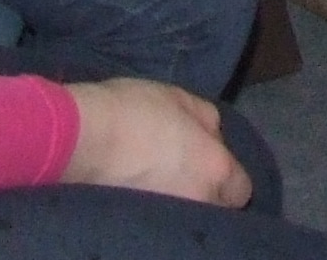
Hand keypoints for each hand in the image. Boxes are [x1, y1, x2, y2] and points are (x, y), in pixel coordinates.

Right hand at [61, 78, 248, 203]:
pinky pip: (162, 221)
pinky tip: (143, 195)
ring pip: (189, 214)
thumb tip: (214, 136)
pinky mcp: (142, 227)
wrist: (84, 138)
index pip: (241, 191)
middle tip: (186, 176)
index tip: (212, 168)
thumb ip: (207, 121)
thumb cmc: (136, 111)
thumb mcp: (181, 99)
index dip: (228, 179)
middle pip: (216, 206)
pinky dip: (158, 210)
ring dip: (181, 202)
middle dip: (207, 193)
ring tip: (162, 187)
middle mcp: (201, 200)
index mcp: (216, 168)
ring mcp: (171, 219)